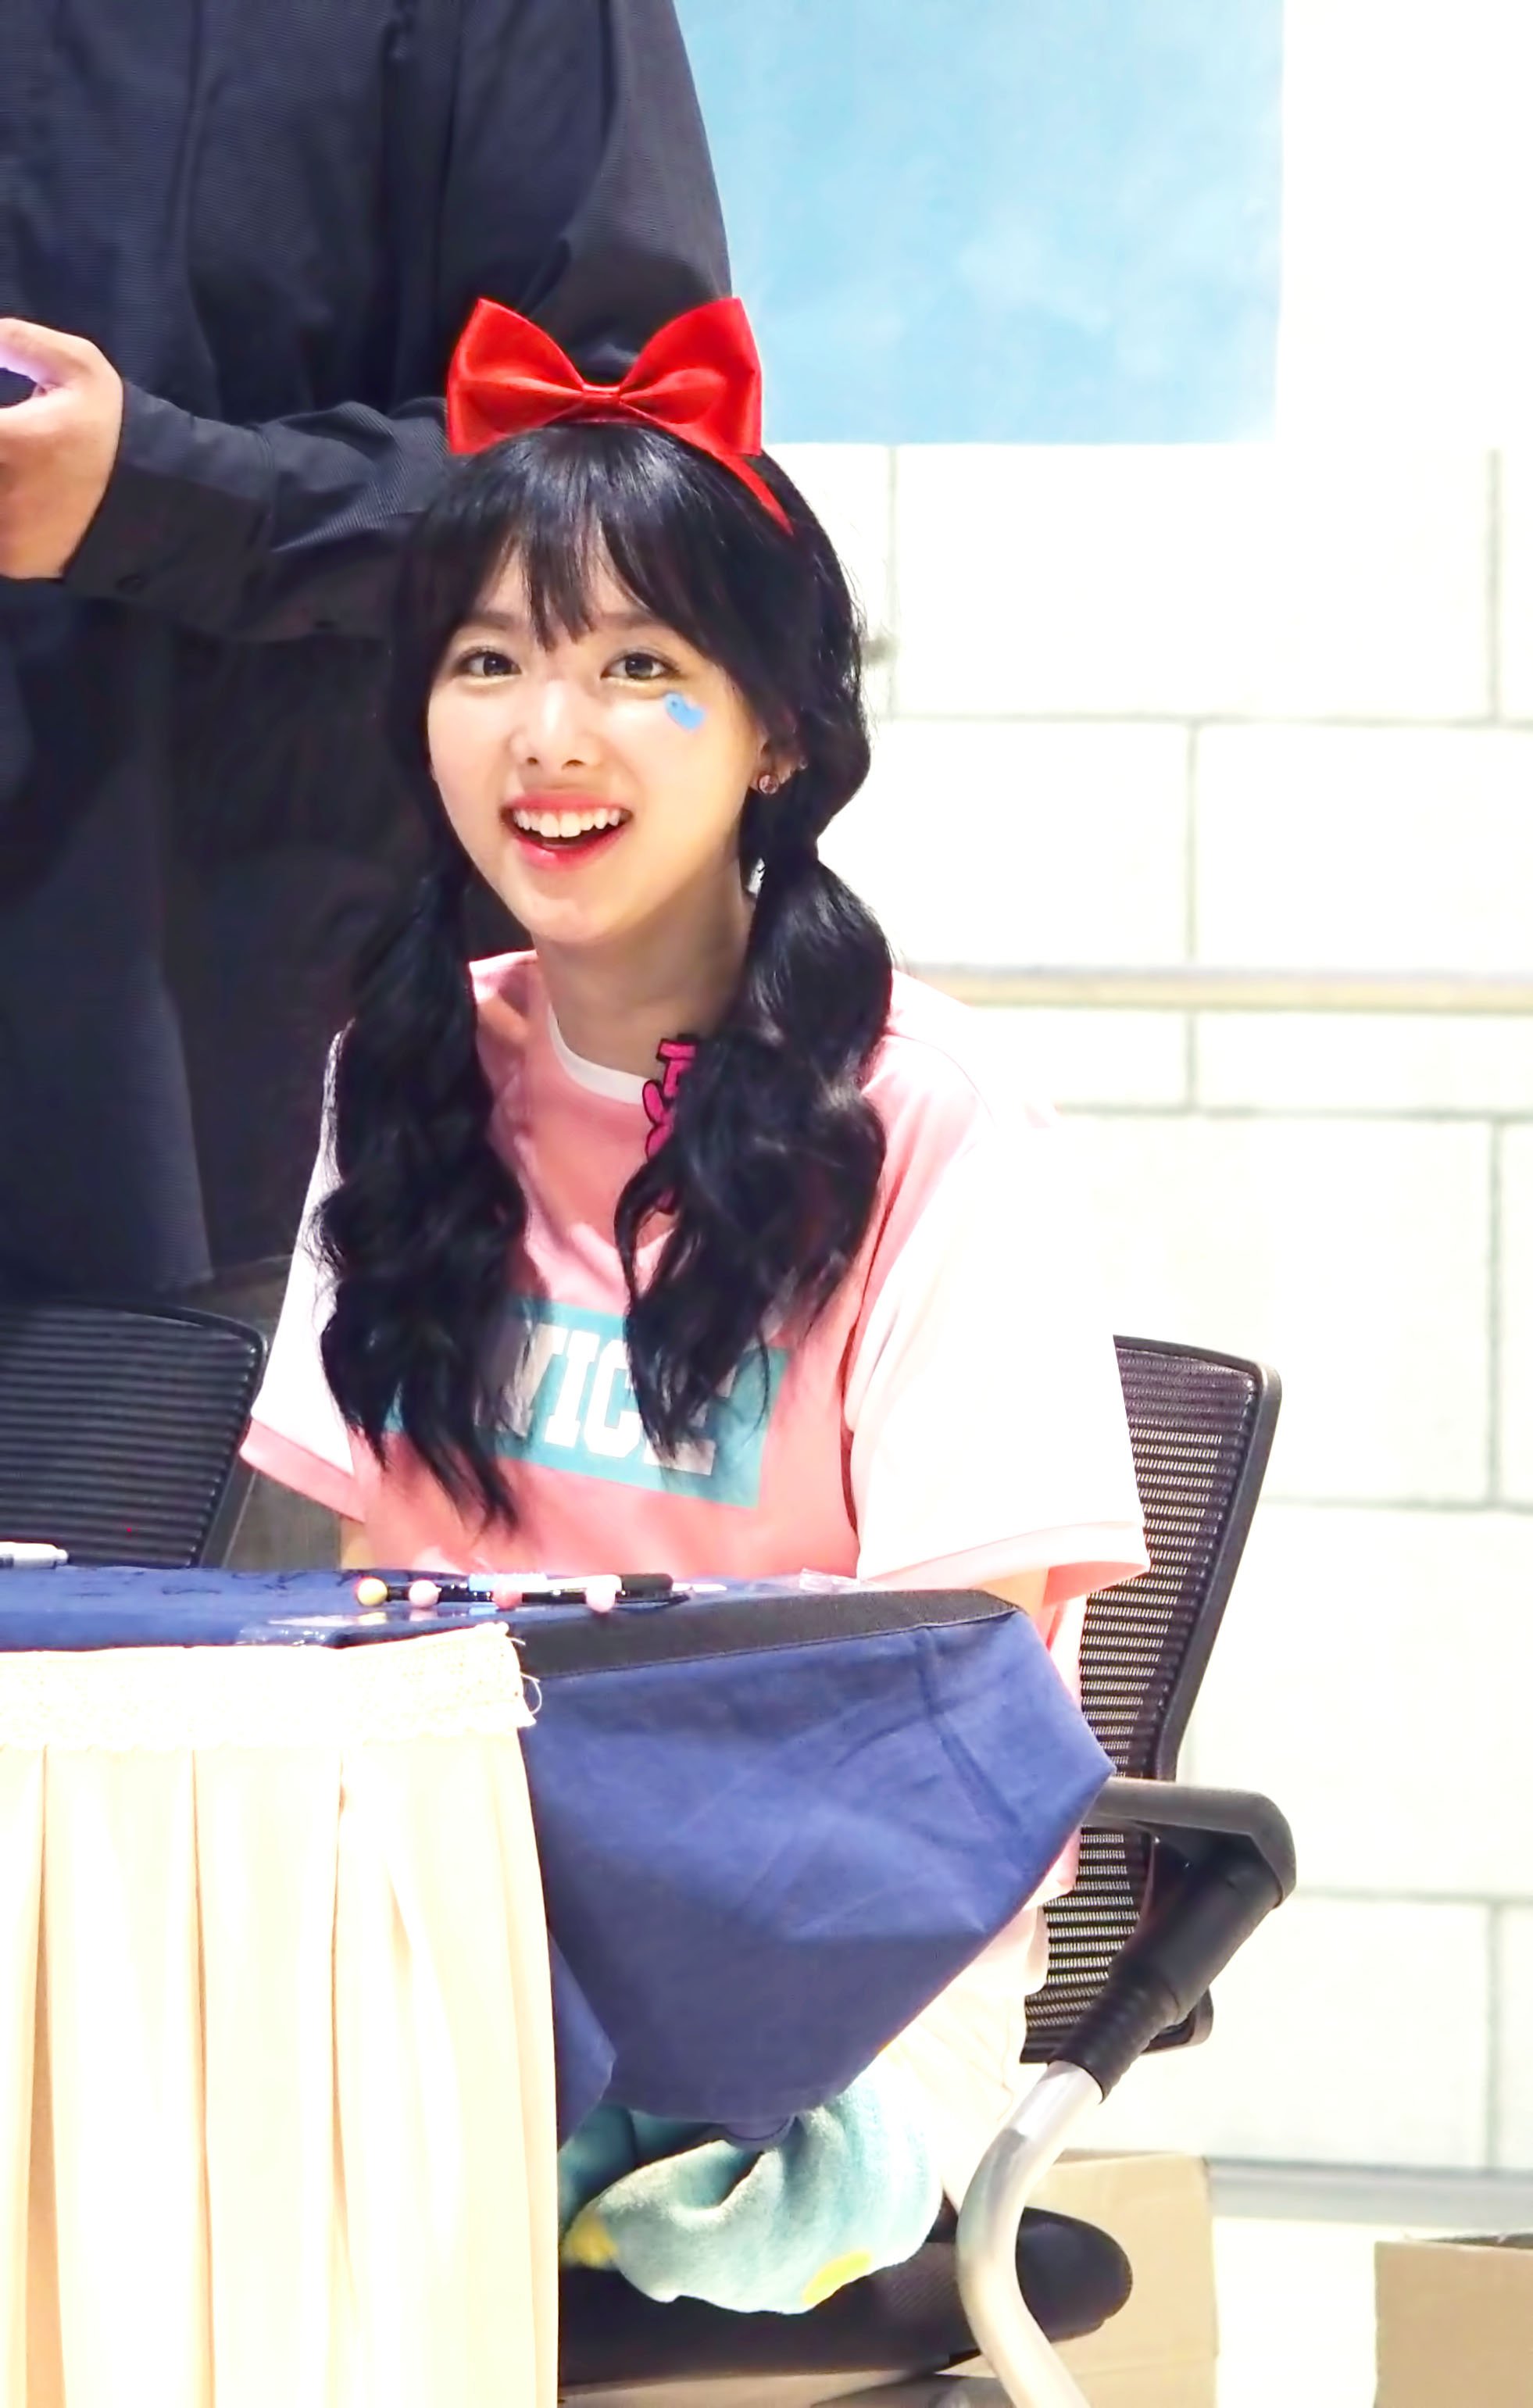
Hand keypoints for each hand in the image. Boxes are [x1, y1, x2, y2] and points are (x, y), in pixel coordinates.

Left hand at [0, 320, 124, 578]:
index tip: (5, 422)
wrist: (153, 505)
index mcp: (6, 438)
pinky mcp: (8, 560)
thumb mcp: (79, 367)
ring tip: (16, 468)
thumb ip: (18, 341)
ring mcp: (1, 532)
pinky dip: (3, 513)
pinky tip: (20, 499)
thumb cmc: (110, 429)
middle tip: (12, 444)